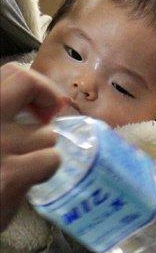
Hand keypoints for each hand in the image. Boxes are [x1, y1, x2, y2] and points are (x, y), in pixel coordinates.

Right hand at [0, 63, 65, 231]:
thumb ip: (8, 112)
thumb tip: (45, 103)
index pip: (13, 73)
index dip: (37, 86)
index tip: (43, 105)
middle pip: (27, 82)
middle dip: (48, 96)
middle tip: (47, 118)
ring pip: (47, 134)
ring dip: (43, 149)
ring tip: (25, 162)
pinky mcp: (9, 175)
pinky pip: (51, 159)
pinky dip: (47, 169)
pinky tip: (28, 179)